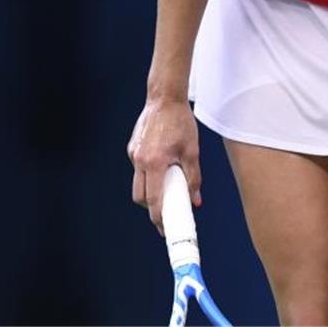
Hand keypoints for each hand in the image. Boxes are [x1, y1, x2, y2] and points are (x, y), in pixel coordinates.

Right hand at [126, 97, 201, 235]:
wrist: (164, 98)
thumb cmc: (181, 123)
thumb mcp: (192, 152)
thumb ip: (194, 178)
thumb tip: (195, 201)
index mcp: (154, 163)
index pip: (153, 200)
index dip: (159, 218)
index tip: (165, 229)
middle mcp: (139, 161)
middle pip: (140, 197)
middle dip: (152, 208)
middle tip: (167, 212)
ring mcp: (133, 154)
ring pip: (138, 184)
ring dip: (150, 191)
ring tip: (167, 189)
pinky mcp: (132, 148)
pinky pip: (139, 169)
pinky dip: (149, 175)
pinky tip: (162, 168)